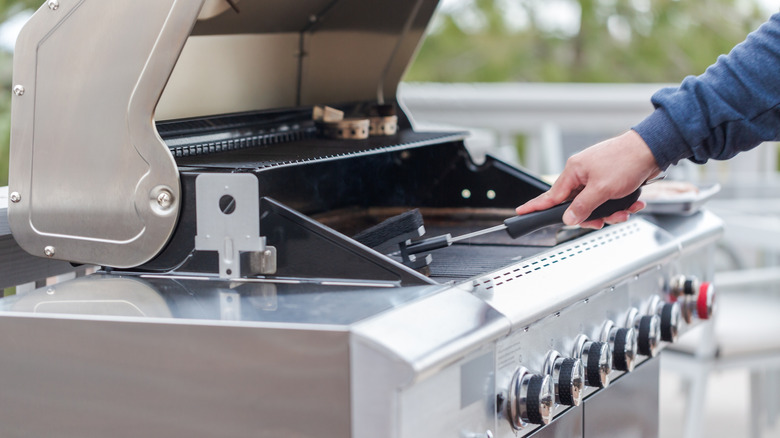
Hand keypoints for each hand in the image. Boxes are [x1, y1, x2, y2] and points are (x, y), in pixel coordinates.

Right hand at [515, 130, 660, 227]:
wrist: (652, 149)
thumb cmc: (626, 160)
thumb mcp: (601, 190)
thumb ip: (582, 206)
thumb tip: (568, 218)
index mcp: (574, 171)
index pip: (550, 195)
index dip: (535, 206)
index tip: (522, 212)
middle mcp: (582, 173)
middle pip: (576, 204)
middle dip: (593, 215)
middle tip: (603, 220)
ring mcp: (596, 175)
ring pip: (594, 203)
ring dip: (610, 211)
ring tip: (625, 210)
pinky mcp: (610, 178)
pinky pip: (607, 198)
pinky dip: (620, 204)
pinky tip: (632, 203)